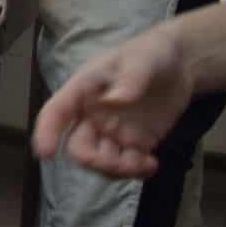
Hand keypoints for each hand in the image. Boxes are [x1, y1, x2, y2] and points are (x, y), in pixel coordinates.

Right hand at [31, 27, 191, 177]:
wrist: (179, 65)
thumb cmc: (151, 53)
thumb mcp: (142, 59)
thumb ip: (130, 78)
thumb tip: (114, 101)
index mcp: (83, 91)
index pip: (57, 112)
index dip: (47, 132)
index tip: (46, 153)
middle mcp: (91, 116)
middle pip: (78, 147)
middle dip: (94, 161)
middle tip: (122, 163)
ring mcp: (112, 132)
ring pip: (100, 162)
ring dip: (118, 170)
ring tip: (147, 162)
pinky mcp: (134, 143)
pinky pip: (126, 166)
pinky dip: (136, 172)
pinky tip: (152, 164)